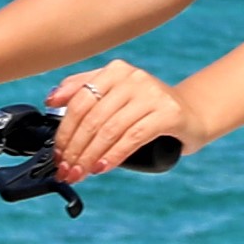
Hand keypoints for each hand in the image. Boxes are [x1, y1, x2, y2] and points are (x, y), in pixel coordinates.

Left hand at [48, 58, 190, 185]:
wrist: (192, 114)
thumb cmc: (148, 108)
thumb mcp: (116, 96)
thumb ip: (84, 92)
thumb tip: (51, 100)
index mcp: (115, 70)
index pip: (79, 101)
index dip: (65, 131)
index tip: (57, 154)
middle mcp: (133, 77)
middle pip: (92, 117)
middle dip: (75, 148)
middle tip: (66, 169)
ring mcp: (151, 93)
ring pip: (110, 129)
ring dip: (90, 156)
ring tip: (80, 173)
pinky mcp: (168, 112)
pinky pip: (132, 137)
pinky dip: (113, 155)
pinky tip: (102, 168)